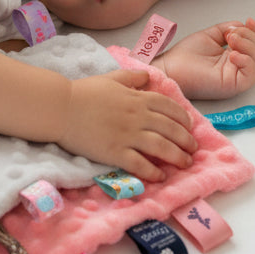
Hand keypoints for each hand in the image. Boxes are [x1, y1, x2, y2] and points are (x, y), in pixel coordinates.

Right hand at [60, 69, 196, 180]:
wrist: (61, 107)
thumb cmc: (84, 92)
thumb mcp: (111, 78)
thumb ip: (131, 77)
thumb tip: (147, 77)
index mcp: (137, 98)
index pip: (169, 107)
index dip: (183, 118)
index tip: (189, 126)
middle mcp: (138, 116)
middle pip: (171, 129)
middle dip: (186, 140)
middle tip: (193, 148)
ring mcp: (128, 135)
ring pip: (161, 147)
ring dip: (177, 156)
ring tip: (185, 163)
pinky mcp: (115, 152)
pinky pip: (140, 164)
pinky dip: (153, 171)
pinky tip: (160, 176)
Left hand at [158, 19, 254, 100]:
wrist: (171, 67)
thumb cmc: (185, 56)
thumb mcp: (211, 35)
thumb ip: (229, 29)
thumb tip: (242, 26)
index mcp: (233, 57)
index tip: (249, 21)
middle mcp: (237, 68)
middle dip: (252, 38)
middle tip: (234, 33)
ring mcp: (235, 77)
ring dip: (249, 46)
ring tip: (232, 39)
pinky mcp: (232, 86)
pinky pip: (250, 75)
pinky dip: (246, 61)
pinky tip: (232, 54)